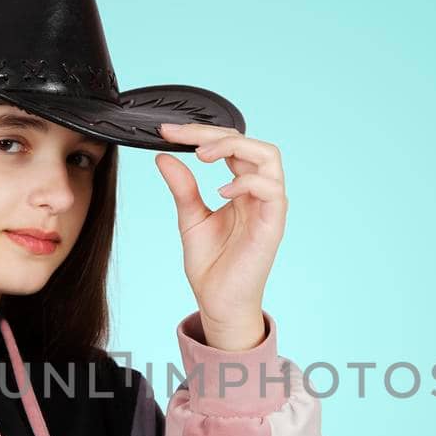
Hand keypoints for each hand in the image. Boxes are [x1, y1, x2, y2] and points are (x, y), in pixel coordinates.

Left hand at [154, 121, 286, 350]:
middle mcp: (259, 193)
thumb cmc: (211, 265)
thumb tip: (163, 157)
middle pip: (250, 142)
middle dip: (215, 133)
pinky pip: (271, 190)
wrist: (218, 302)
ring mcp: (268, 207)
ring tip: (203, 155)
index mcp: (241, 188)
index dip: (200, 133)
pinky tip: (221, 192)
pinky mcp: (273, 225)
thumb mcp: (190, 218)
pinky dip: (246, 182)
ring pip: (269, 156)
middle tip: (182, 138)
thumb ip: (182, 187)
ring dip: (234, 147)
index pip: (230, 145)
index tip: (167, 132)